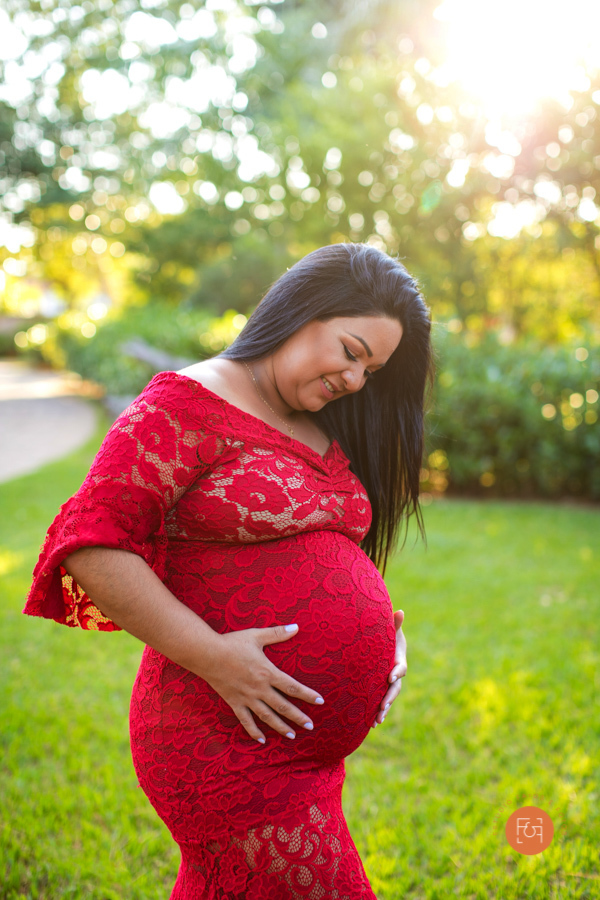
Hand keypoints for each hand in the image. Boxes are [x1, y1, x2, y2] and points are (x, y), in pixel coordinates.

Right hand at [201, 623, 323, 743]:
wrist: (206, 654)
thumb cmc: (232, 643)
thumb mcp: (256, 636)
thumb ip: (277, 633)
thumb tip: (296, 627)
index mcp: (267, 673)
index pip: (292, 687)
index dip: (307, 694)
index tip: (320, 701)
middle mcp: (259, 689)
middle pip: (283, 706)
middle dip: (298, 717)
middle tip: (310, 726)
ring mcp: (247, 698)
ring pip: (267, 716)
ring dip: (280, 727)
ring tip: (292, 735)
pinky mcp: (234, 702)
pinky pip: (246, 720)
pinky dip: (254, 731)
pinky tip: (262, 740)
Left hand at [372, 609, 406, 727]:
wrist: (380, 641)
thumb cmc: (385, 632)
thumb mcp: (390, 628)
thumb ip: (394, 623)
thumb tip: (400, 611)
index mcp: (398, 658)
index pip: (401, 667)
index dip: (397, 671)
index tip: (390, 676)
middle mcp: (395, 672)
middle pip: (395, 687)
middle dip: (389, 697)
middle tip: (383, 706)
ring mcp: (388, 682)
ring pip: (388, 697)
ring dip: (384, 709)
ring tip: (376, 721)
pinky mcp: (380, 688)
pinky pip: (381, 701)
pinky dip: (377, 712)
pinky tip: (371, 724)